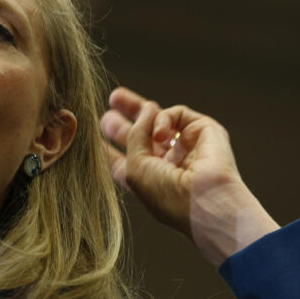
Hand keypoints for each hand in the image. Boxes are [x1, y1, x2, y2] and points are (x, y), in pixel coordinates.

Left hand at [101, 87, 278, 265]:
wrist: (208, 200)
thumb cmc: (168, 195)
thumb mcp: (135, 168)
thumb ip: (132, 136)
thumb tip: (145, 109)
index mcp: (148, 180)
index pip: (126, 160)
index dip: (109, 148)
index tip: (91, 135)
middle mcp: (167, 164)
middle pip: (142, 137)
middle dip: (125, 120)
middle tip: (109, 103)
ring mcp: (187, 147)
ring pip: (158, 119)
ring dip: (137, 108)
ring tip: (115, 98)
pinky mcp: (204, 131)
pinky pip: (176, 114)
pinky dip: (163, 119)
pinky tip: (161, 135)